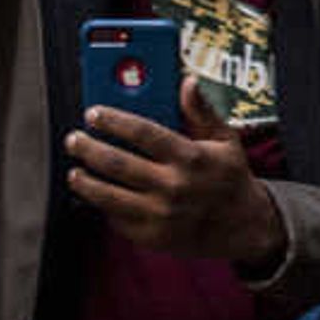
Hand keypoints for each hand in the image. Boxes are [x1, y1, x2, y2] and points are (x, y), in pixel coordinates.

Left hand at [63, 78, 281, 267]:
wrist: (245, 229)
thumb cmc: (230, 179)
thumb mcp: (225, 141)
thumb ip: (202, 111)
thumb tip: (188, 82)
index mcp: (190, 158)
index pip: (143, 133)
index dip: (113, 121)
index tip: (94, 113)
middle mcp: (174, 186)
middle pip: (117, 163)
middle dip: (88, 148)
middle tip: (74, 139)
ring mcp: (161, 214)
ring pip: (109, 195)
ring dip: (84, 182)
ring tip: (74, 172)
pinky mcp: (153, 237)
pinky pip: (117, 219)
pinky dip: (102, 206)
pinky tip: (96, 196)